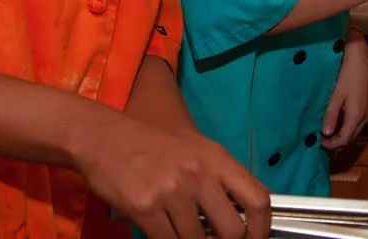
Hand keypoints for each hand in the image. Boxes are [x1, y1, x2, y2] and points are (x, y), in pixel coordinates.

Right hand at [75, 111, 269, 238]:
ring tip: (181, 231)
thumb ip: (219, 179)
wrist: (104, 137)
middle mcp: (199, 174)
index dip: (262, 229)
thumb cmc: (151, 144)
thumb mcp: (195, 150)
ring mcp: (172, 192)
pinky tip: (163, 231)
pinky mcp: (145, 207)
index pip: (258, 199)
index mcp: (216, 159)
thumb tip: (241, 215)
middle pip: (233, 231)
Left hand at [321, 30, 367, 149]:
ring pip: (354, 132)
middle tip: (320, 144)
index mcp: (356, 116)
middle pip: (350, 138)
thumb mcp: (335, 95)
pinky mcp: (366, 106)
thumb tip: (325, 134)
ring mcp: (367, 112)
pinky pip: (356, 124)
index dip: (331, 145)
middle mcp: (365, 117)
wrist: (359, 56)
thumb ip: (330, 115)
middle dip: (336, 143)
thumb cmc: (346, 74)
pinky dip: (346, 128)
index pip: (344, 139)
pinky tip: (336, 124)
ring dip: (341, 136)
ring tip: (326, 136)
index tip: (317, 144)